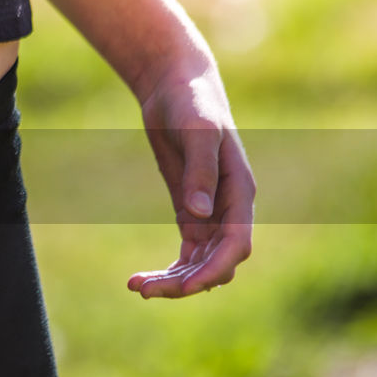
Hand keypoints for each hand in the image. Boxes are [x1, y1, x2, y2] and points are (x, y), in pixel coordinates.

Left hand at [128, 57, 255, 297]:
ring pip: (200, 263)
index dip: (214, 269)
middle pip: (216, 262)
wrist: (175, 86)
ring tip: (136, 287)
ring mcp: (210, 212)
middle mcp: (229, 208)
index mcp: (240, 192)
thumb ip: (201, 171)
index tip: (185, 286)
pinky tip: (141, 279)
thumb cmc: (192, 102)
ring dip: (174, 281)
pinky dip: (169, 270)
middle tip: (143, 290)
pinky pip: (186, 253)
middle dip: (186, 282)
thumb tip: (201, 215)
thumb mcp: (197, 131)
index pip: (236, 244)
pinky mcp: (190, 210)